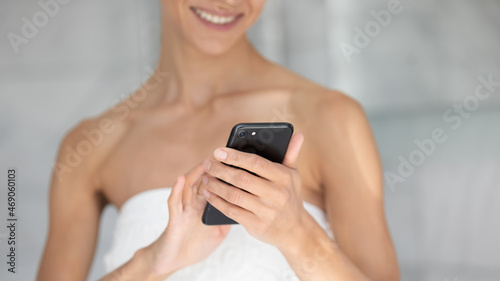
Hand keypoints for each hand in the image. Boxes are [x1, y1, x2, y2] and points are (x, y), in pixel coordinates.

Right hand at [143, 164, 230, 276]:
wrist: (174, 260)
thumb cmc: (196, 245)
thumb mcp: (219, 232)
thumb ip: (228, 218)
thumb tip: (246, 207)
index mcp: (206, 206)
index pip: (217, 185)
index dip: (225, 175)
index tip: (237, 163)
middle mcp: (194, 203)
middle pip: (204, 181)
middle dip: (213, 169)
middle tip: (223, 156)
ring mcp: (184, 209)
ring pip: (189, 186)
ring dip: (196, 173)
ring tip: (205, 162)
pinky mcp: (174, 218)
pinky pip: (174, 202)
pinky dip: (176, 190)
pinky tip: (180, 179)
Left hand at [199, 133, 306, 249]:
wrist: (294, 230)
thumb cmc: (289, 196)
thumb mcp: (293, 175)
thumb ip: (291, 154)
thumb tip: (297, 135)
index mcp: (283, 177)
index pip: (256, 163)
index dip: (235, 156)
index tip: (219, 151)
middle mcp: (276, 194)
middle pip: (242, 179)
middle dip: (221, 170)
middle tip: (208, 164)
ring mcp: (266, 211)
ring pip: (234, 195)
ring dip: (216, 186)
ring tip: (205, 178)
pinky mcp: (256, 225)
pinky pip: (231, 211)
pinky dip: (217, 202)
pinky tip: (208, 194)